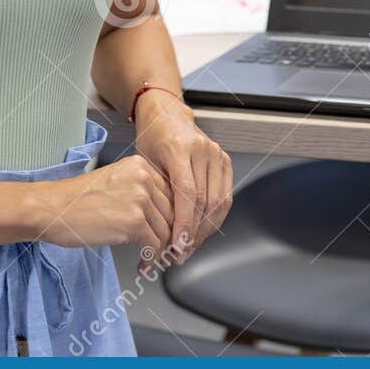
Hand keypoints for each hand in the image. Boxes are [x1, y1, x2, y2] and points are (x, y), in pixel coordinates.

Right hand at [37, 155, 174, 266]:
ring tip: (152, 261)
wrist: (52, 209)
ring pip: (166, 231)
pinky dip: (151, 260)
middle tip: (165, 251)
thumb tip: (164, 215)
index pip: (171, 193)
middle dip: (170, 236)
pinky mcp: (134, 222)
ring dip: (161, 251)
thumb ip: (141, 191)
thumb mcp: (115, 182)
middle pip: (172, 212)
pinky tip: (143, 266)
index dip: (174, 217)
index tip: (172, 232)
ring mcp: (140, 199)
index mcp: (140, 166)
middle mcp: (144, 178)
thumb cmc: (77, 200)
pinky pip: (154, 247)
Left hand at [132, 93, 232, 265]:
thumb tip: (156, 233)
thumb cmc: (151, 138)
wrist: (167, 114)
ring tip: (190, 247)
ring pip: (218, 202)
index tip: (177, 245)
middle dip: (193, 233)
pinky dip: (215, 218)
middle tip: (180, 254)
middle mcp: (203, 149)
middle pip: (205, 201)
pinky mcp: (225, 160)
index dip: (184, 223)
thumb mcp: (144, 162)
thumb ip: (155, 193)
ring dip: (205, 230)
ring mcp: (217, 154)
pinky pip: (225, 196)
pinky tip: (202, 231)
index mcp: (179, 148)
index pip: (187, 193)